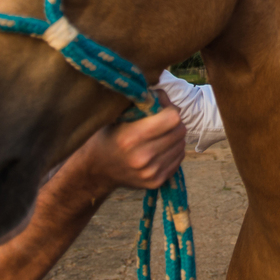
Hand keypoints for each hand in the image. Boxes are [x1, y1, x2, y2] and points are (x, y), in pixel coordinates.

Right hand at [67, 91, 187, 192]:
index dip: (169, 108)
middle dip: (174, 122)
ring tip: (161, 134)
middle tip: (164, 119)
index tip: (162, 107)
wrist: (97, 170)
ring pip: (181, 145)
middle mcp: (143, 157)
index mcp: (132, 137)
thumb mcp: (118, 116)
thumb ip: (142, 104)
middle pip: (179, 131)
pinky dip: (174, 150)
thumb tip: (164, 96)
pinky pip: (179, 159)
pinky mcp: (157, 182)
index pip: (172, 118)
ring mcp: (151, 172)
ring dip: (175, 136)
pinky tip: (160, 147)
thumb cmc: (108, 136)